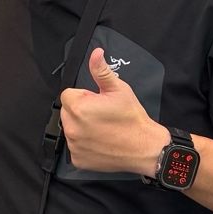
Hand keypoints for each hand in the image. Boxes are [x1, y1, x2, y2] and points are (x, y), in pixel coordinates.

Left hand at [59, 46, 164, 176]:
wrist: (145, 148)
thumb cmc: (132, 118)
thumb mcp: (119, 89)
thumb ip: (101, 70)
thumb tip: (96, 53)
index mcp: (78, 107)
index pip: (68, 95)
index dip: (84, 96)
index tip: (98, 102)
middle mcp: (72, 128)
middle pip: (67, 112)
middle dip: (81, 111)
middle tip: (101, 115)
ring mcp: (74, 145)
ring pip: (71, 129)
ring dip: (81, 127)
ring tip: (103, 129)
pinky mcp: (78, 159)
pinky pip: (75, 147)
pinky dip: (84, 144)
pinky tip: (100, 142)